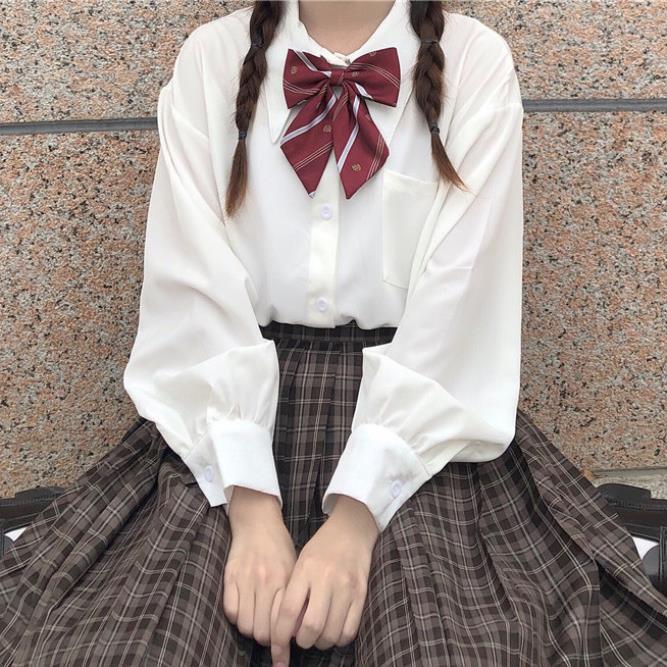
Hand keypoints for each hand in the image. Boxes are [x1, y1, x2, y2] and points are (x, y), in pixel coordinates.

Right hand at [223, 486, 296, 646]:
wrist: (257, 521)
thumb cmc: (280, 546)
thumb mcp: (294, 567)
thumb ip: (294, 596)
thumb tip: (296, 630)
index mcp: (285, 579)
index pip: (283, 624)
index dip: (283, 645)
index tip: (283, 656)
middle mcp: (265, 581)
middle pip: (262, 631)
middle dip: (267, 639)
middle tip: (271, 635)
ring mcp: (245, 580)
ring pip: (245, 625)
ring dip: (252, 630)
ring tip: (259, 622)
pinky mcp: (229, 577)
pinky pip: (231, 612)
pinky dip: (237, 618)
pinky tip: (246, 610)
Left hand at [270, 495, 379, 665]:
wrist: (351, 529)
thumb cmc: (321, 547)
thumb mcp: (301, 562)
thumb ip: (293, 592)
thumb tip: (288, 629)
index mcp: (305, 569)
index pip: (288, 611)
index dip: (280, 636)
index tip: (278, 647)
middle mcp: (325, 578)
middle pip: (311, 627)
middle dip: (303, 641)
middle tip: (301, 638)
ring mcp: (346, 587)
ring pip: (331, 633)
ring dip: (321, 642)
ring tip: (317, 635)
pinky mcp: (361, 593)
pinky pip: (350, 630)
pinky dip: (339, 638)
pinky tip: (334, 630)